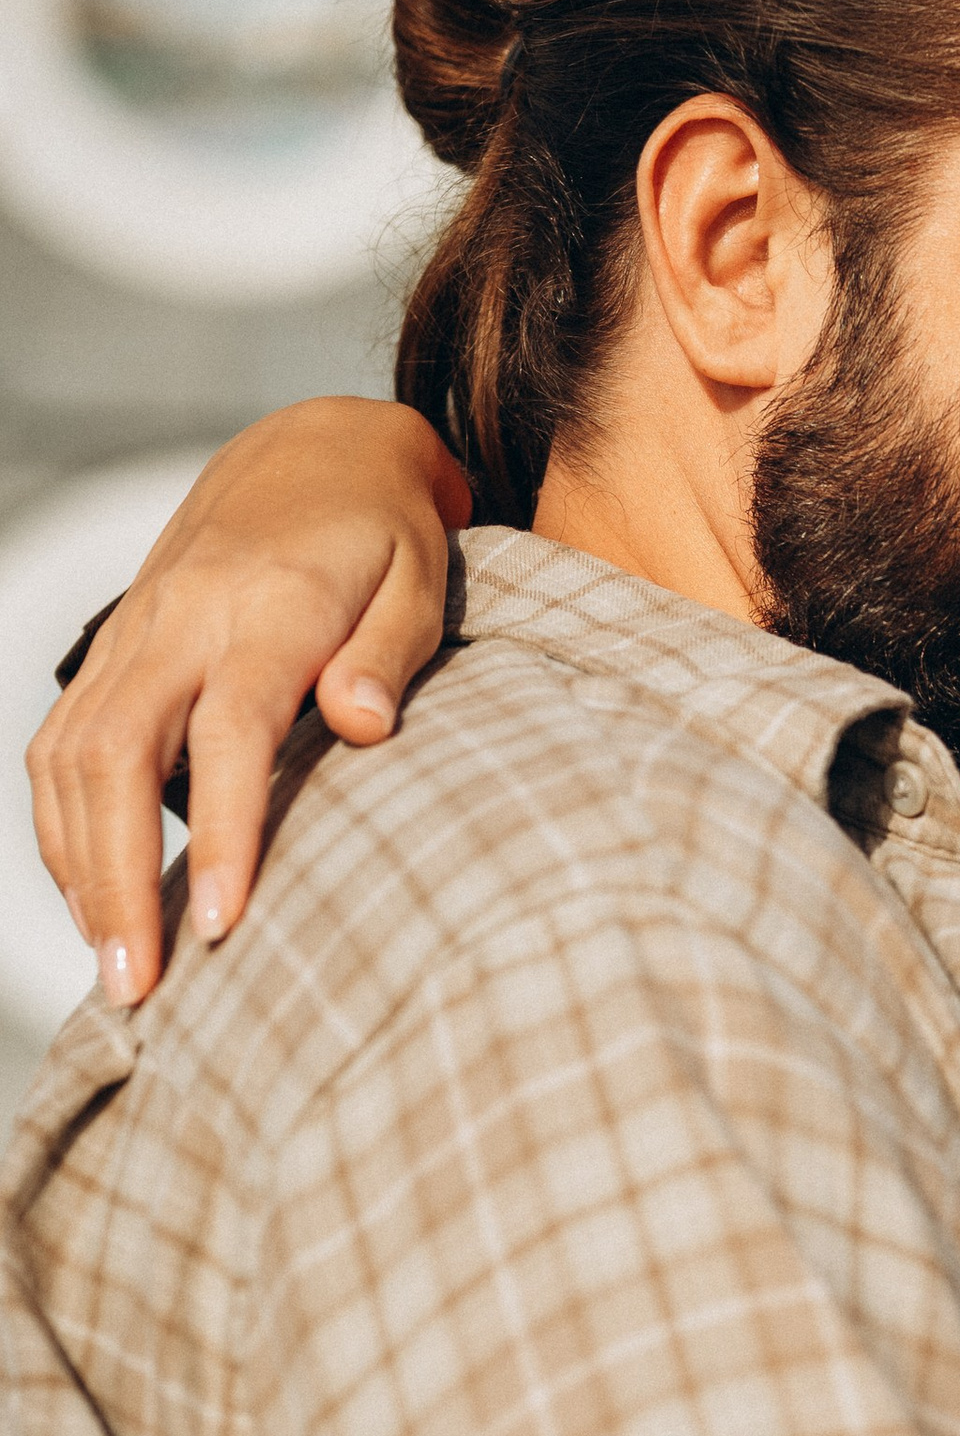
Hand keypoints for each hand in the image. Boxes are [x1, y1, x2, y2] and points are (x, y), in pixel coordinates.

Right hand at [28, 397, 468, 1004]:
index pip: (228, 736)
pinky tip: (89, 892)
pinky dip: (61, 822)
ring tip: (111, 962)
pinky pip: (61, 738)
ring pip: (68, 752)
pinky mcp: (115, 646)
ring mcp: (136, 632)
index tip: (217, 923)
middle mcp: (179, 620)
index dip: (217, 832)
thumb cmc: (383, 532)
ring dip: (76, 863)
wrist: (317, 451)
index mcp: (263, 610)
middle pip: (115, 756)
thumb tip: (362, 727)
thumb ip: (390, 654)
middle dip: (114, 878)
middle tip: (136, 984)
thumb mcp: (421, 580)